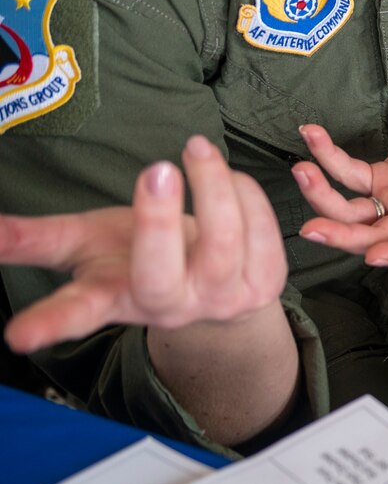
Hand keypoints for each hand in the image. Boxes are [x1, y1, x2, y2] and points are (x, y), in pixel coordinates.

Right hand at [0, 135, 286, 351]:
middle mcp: (169, 306)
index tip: (16, 335)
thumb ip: (31, 238)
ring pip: (224, 243)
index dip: (48, 323)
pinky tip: (230, 176)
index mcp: (113, 297)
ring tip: (195, 148)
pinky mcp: (266, 284)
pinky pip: (265, 232)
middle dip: (159, 219)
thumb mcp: (83, 247)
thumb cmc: (132, 256)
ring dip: (214, 187)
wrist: (207, 283)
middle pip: (161, 271)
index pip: (76, 313)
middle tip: (157, 169)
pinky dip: (248, 194)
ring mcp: (221, 299)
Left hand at [293, 112, 387, 267]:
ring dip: (322, 197)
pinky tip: (311, 135)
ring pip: (351, 211)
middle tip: (310, 230)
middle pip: (373, 237)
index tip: (376, 257)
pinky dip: (327, 158)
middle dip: (341, 234)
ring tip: (301, 169)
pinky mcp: (380, 179)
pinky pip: (348, 174)